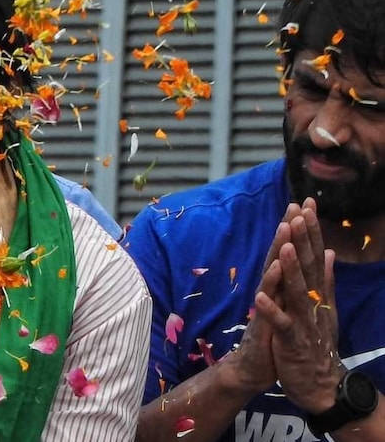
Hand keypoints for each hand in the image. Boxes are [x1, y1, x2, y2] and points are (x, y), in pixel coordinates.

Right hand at [221, 206, 300, 394]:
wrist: (253, 369)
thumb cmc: (272, 336)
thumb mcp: (289, 306)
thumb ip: (298, 280)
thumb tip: (315, 255)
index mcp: (281, 287)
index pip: (291, 253)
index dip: (298, 230)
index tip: (306, 204)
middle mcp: (271, 291)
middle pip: (279, 255)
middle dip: (286, 230)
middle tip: (293, 205)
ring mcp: (265, 305)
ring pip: (271, 273)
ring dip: (277, 250)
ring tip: (284, 228)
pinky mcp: (261, 323)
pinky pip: (267, 303)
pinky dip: (269, 287)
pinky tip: (274, 271)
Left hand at [254, 199, 342, 413]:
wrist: (319, 385)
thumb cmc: (315, 342)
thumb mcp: (322, 308)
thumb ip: (326, 280)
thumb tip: (329, 251)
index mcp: (317, 293)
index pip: (313, 255)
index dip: (309, 230)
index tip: (306, 204)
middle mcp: (312, 303)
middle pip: (307, 266)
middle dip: (302, 239)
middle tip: (298, 211)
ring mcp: (303, 321)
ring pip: (296, 291)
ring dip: (290, 268)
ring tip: (283, 244)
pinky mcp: (291, 341)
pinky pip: (281, 324)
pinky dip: (272, 310)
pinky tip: (261, 296)